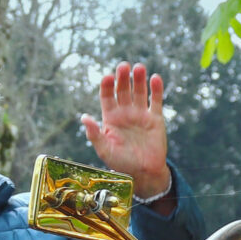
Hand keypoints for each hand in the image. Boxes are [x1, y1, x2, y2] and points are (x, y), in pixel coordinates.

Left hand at [80, 61, 171, 198]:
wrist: (144, 173)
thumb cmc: (121, 163)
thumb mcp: (104, 150)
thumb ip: (94, 134)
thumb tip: (84, 117)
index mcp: (110, 118)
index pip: (107, 97)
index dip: (107, 86)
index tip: (107, 77)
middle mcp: (125, 113)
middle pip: (123, 90)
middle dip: (123, 78)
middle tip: (123, 66)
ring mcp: (140, 114)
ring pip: (139, 92)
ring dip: (139, 79)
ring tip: (139, 67)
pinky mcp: (155, 118)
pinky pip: (155, 101)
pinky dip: (156, 90)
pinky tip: (155, 78)